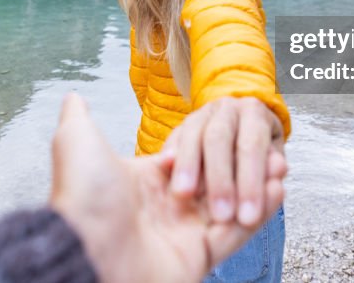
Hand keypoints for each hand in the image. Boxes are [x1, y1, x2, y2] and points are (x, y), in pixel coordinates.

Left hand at [50, 94, 284, 282]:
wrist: (87, 254)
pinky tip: (276, 189)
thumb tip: (73, 95)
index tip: (239, 129)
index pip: (191, 158)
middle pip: (217, 183)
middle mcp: (166, 209)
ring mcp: (183, 234)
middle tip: (269, 151)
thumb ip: (80, 116)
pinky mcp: (199, 258)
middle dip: (245, 167)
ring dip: (257, 186)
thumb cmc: (83, 197)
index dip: (217, 147)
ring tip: (280, 166)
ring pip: (233, 207)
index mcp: (145, 181)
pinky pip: (237, 234)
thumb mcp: (76, 142)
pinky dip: (260, 213)